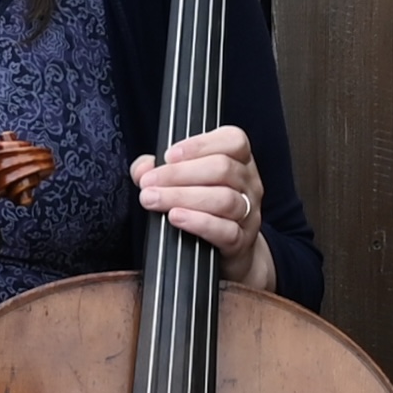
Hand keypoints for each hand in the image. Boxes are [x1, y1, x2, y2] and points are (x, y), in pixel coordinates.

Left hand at [136, 127, 275, 285]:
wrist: (228, 251)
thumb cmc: (203, 205)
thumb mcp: (185, 180)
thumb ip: (159, 169)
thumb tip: (143, 169)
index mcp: (239, 160)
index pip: (233, 140)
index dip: (201, 144)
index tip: (169, 155)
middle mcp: (249, 183)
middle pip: (223, 169)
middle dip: (179, 174)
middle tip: (149, 183)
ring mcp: (249, 213)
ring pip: (224, 199)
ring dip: (183, 197)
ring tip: (153, 200)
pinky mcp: (242, 241)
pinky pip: (226, 230)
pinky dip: (198, 222)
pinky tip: (176, 217)